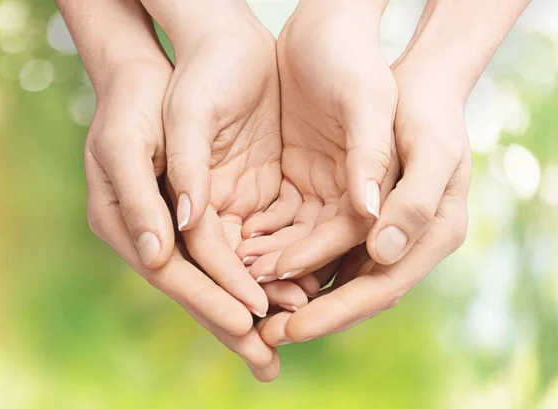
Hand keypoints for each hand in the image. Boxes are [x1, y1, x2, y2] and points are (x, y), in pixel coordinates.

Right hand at [58, 0, 299, 380]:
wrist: (173, 62)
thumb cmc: (137, 99)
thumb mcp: (128, 140)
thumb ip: (143, 196)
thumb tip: (162, 253)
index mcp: (130, 221)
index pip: (175, 272)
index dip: (212, 298)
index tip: (249, 324)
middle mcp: (163, 228)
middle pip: (205, 284)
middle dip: (237, 323)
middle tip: (268, 363)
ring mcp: (197, 216)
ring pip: (232, 269)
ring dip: (261, 301)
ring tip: (294, 331)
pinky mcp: (227, 200)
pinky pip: (250, 242)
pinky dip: (272, 265)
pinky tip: (301, 285)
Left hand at [267, 61, 471, 341]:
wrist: (411, 82)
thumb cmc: (427, 109)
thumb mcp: (429, 146)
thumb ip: (412, 198)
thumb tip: (384, 248)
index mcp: (430, 235)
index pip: (381, 286)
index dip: (337, 310)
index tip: (294, 327)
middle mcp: (401, 240)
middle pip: (352, 290)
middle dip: (307, 314)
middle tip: (263, 336)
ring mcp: (372, 228)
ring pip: (329, 270)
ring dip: (291, 288)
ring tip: (248, 302)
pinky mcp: (347, 210)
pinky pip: (315, 240)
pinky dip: (286, 254)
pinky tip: (252, 262)